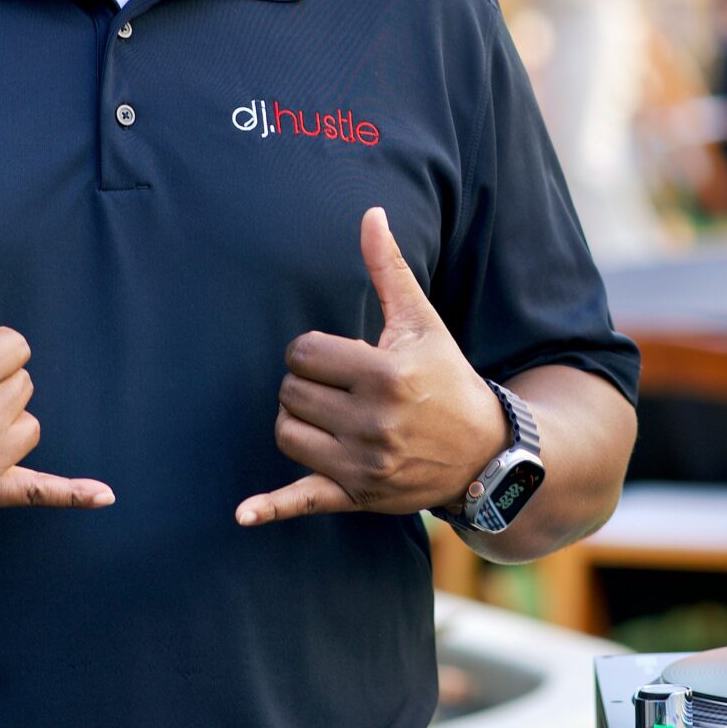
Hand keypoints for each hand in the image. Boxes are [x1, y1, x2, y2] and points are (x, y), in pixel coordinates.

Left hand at [235, 207, 509, 526]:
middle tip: (342, 389)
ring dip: (298, 422)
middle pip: (291, 393)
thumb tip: (370, 214)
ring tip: (331, 417)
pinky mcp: (358, 496)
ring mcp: (364, 464)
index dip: (314, 351)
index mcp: (385, 375)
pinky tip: (243, 514)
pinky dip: (271, 508)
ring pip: (286, 434)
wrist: (483, 451)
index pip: (303, 354)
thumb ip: (388, 270)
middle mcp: (374, 423)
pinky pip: (305, 502)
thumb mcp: (421, 322)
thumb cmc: (446, 378)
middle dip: (309, 385)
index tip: (342, 359)